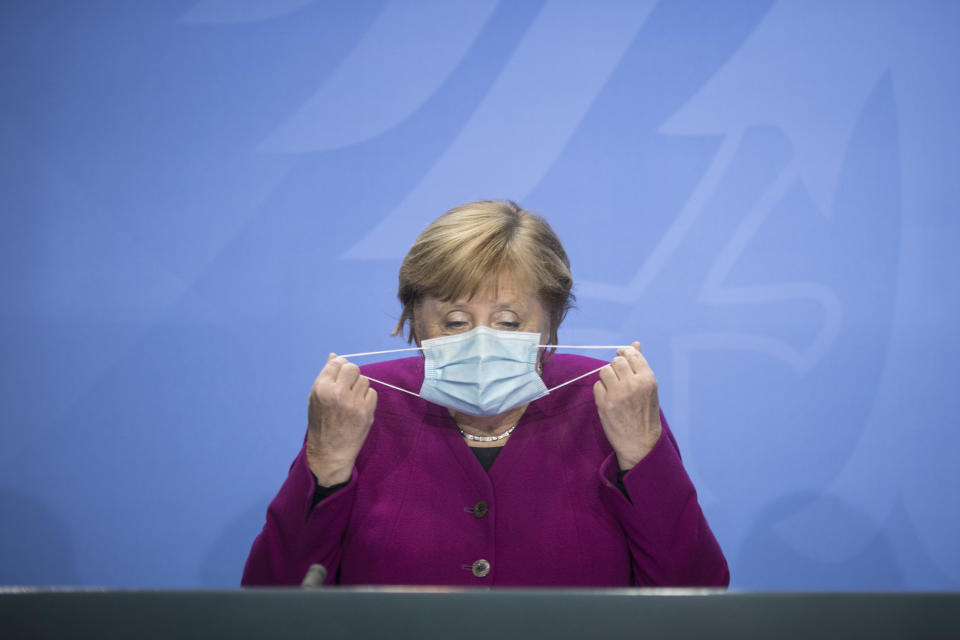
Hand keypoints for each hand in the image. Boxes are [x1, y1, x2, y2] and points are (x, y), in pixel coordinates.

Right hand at [305, 354, 377, 485]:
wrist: (330, 452)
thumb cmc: (321, 423)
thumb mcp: (315, 398)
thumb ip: (326, 376)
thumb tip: (334, 355)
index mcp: (321, 389)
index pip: (337, 363)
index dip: (340, 366)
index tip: (340, 375)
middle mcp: (337, 393)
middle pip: (353, 368)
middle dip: (352, 374)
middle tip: (347, 386)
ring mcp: (353, 403)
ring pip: (364, 380)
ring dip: (359, 387)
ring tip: (351, 399)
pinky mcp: (366, 412)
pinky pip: (372, 393)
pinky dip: (367, 398)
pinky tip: (358, 407)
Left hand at [593, 342, 661, 469]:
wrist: (640, 443)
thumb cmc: (645, 413)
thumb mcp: (649, 389)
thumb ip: (640, 366)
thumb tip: (635, 344)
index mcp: (648, 380)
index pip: (631, 354)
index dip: (624, 352)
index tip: (620, 354)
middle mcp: (633, 384)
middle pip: (616, 361)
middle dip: (615, 366)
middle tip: (618, 376)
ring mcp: (617, 394)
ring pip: (604, 371)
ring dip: (607, 377)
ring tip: (614, 388)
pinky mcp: (604, 404)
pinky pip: (597, 385)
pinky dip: (601, 390)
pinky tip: (609, 399)